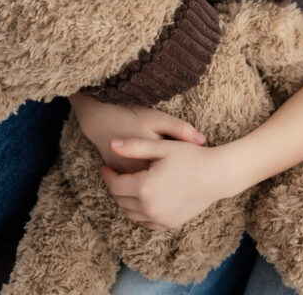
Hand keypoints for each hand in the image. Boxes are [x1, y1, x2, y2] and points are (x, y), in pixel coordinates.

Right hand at [69, 92, 203, 173]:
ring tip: (173, 170)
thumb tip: (202, 141)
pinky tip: (159, 171)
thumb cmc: (132, 116)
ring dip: (162, 183)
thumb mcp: (159, 119)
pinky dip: (149, 182)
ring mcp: (127, 179)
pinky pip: (138, 186)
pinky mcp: (121, 178)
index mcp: (150, 161)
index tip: (194, 160)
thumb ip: (180, 130)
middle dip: (175, 178)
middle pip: (164, 184)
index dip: (187, 168)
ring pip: (150, 187)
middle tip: (184, 166)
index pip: (176, 174)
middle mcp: (137, 175)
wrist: (100, 119)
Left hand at [102, 138, 229, 229]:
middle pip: (121, 201)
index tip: (105, 167)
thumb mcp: (162, 147)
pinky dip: (139, 213)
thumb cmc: (191, 156)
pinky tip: (144, 199)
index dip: (107, 175)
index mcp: (144, 187)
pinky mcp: (169, 224)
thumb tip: (111, 144)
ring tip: (128, 186)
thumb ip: (134, 146)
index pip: (115, 185)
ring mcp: (159, 218)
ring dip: (125, 201)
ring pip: (131, 214)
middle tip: (116, 175)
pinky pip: (145, 222)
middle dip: (115, 187)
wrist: (217, 175)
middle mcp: (149, 208)